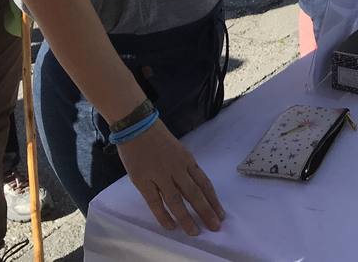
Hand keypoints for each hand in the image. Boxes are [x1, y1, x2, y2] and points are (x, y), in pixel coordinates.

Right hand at [117, 121, 223, 235]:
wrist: (137, 125)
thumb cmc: (158, 137)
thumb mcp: (178, 150)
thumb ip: (185, 168)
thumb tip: (194, 188)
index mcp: (187, 160)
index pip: (204, 183)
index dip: (213, 200)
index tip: (221, 213)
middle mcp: (177, 168)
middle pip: (194, 193)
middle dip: (206, 211)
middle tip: (215, 226)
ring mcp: (160, 175)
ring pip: (177, 200)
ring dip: (187, 217)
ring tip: (194, 232)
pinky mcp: (143, 181)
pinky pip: (155, 202)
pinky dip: (163, 216)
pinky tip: (171, 226)